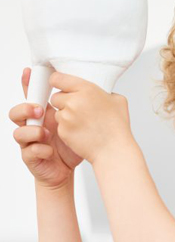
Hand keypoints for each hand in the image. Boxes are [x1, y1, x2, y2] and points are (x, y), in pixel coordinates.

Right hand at [9, 68, 82, 189]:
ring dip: (32, 131)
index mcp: (44, 114)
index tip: (28, 71)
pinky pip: (28, 152)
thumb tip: (90, 86)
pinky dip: (40, 150)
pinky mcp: (31, 157)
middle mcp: (34, 126)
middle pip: (17, 112)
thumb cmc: (72, 143)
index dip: (27, 83)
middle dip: (25, 109)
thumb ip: (78, 105)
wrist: (68, 170)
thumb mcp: (77, 120)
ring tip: (46, 133)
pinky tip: (50, 151)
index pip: (32, 95)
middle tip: (40, 110)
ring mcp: (30, 142)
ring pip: (19, 132)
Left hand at [49, 72, 134, 164]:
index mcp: (86, 89)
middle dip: (63, 101)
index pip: (58, 78)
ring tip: (81, 121)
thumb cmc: (117, 126)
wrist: (113, 149)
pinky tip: (80, 131)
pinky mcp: (62, 131)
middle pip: (56, 97)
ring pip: (57, 112)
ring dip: (65, 115)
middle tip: (75, 107)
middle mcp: (73, 101)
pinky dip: (67, 128)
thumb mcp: (117, 100)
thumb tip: (101, 92)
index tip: (59, 84)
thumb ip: (105, 92)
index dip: (57, 81)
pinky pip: (59, 126)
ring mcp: (66, 117)